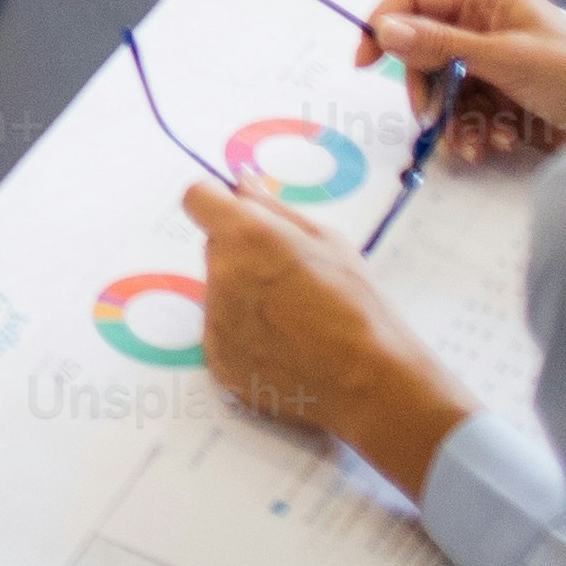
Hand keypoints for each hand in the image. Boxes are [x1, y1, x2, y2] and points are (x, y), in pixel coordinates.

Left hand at [184, 183, 471, 494]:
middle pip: (214, 248)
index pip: (196, 198)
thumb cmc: (358, 305)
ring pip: (218, 291)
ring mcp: (214, 323)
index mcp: (245, 236)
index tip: (234, 211)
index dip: (215, 200)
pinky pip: (222, 332)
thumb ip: (274, 207)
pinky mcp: (218, 360)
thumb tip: (241, 182)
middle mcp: (220, 276)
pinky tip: (285, 345)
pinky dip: (244, 333)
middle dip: (240, 252)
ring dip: (242, 294)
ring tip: (293, 317)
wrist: (369, 383)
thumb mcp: (328, 240)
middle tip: (289, 277)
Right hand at [356, 0, 565, 151]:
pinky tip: (496, 144)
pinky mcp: (503, 96)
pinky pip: (467, 111)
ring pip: (444, 87)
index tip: (364, 61)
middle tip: (429, 117)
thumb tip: (384, 29)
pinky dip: (475, 131)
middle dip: (427, 88)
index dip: (385, 24)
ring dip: (454, 120)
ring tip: (473, 144)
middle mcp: (484, 24)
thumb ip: (442, 44)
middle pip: (424, 50)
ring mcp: (493, 62)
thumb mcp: (505, 57)